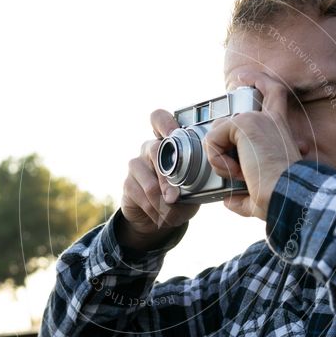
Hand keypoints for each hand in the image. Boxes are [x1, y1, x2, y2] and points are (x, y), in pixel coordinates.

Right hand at [118, 110, 200, 250]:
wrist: (158, 217)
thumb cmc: (181, 196)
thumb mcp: (194, 187)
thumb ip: (198, 179)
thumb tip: (207, 181)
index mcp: (168, 143)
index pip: (159, 119)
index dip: (165, 123)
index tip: (173, 133)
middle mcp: (149, 149)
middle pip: (154, 150)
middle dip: (167, 177)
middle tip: (175, 196)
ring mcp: (136, 165)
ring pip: (148, 180)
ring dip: (162, 201)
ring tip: (172, 213)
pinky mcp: (128, 184)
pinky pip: (142, 196)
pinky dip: (155, 210)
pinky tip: (161, 216)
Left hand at [204, 73, 301, 219]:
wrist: (287, 197)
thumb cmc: (280, 197)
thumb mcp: (259, 191)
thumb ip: (243, 192)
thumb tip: (229, 200)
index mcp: (280, 130)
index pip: (273, 92)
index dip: (257, 80)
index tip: (242, 77)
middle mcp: (271, 119)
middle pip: (238, 104)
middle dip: (222, 138)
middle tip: (237, 171)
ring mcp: (257, 119)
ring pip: (218, 133)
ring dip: (221, 160)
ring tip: (242, 175)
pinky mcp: (244, 124)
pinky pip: (212, 141)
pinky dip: (217, 162)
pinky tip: (237, 172)